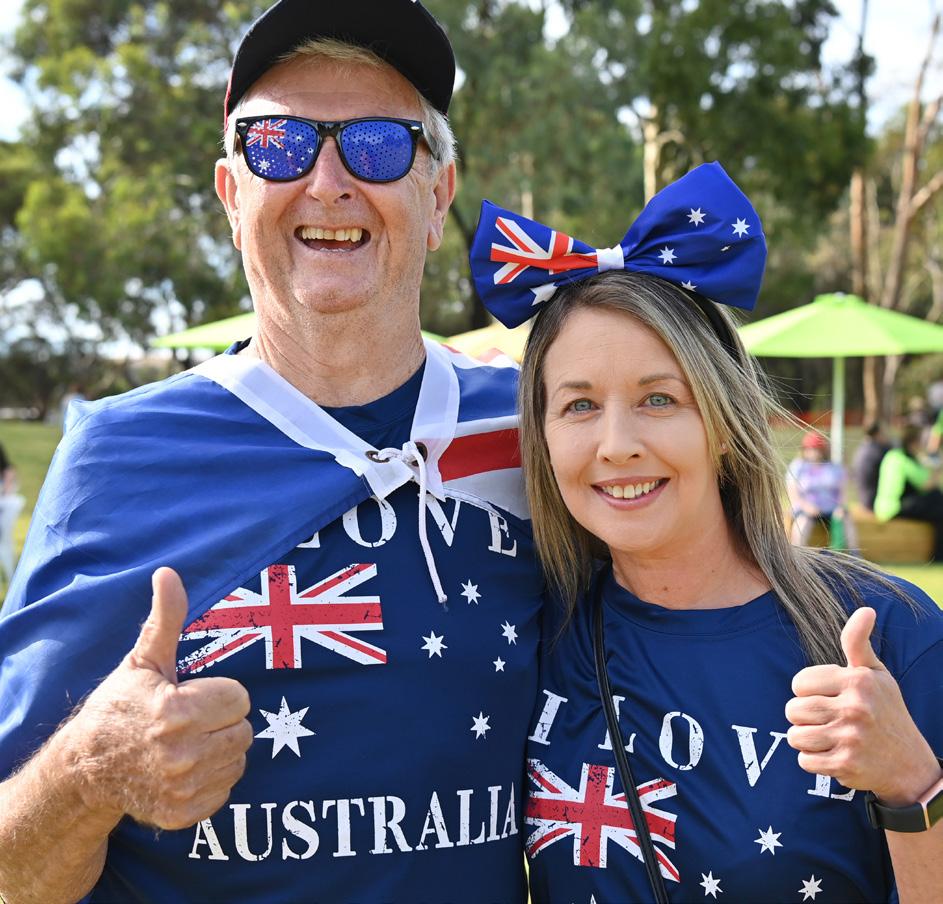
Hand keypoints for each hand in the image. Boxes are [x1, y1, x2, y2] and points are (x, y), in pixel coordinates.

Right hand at [62, 568, 252, 829]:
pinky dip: (211, 779)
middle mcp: (181, 754)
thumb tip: (168, 573)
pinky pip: (225, 788)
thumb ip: (165, 618)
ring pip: (238, 759)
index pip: (240, 698)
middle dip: (222, 721)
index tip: (193, 695)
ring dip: (220, 749)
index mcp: (176, 712)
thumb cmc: (121, 705)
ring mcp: (182, 787)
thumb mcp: (143, 659)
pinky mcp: (182, 812)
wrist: (87, 767)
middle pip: (244, 730)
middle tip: (191, 719)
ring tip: (187, 742)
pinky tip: (185, 768)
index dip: (219, 693)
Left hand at [786, 607, 939, 804]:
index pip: (798, 683)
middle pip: (793, 710)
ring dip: (806, 739)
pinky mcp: (846, 766)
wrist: (910, 765)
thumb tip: (865, 610)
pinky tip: (833, 755)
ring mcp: (851, 739)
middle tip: (827, 720)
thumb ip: (858, 642)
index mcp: (858, 681)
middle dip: (803, 716)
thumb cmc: (885, 711)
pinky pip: (804, 761)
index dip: (808, 691)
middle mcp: (855, 708)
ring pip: (794, 736)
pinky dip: (813, 761)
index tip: (829, 697)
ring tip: (828, 737)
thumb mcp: (875, 674)